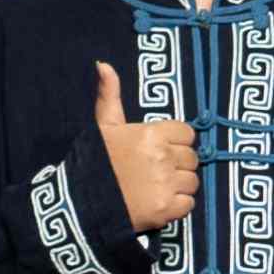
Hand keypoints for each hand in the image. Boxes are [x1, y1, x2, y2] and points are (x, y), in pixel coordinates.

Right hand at [87, 62, 201, 240]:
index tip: (161, 150)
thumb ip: (109, 95)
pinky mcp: (166, 209)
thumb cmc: (94, 161)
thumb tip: (103, 64)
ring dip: (179, 186)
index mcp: (151, 134)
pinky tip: (159, 203)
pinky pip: (188, 203)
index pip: (187, 134)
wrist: (81, 203)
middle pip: (192, 159)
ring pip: (192, 181)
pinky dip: (177, 206)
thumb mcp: (103, 126)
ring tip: (157, 188)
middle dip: (178, 165)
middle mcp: (162, 157)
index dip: (176, 143)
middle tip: (156, 172)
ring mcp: (165, 184)